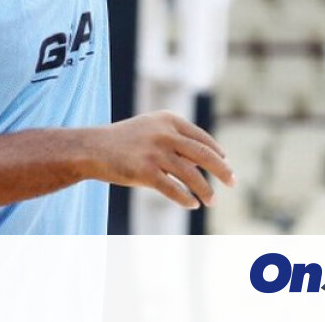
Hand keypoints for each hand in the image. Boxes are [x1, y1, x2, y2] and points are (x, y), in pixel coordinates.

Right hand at [81, 111, 234, 209]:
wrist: (90, 148)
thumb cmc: (122, 141)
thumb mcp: (150, 129)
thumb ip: (175, 139)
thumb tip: (206, 160)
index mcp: (168, 119)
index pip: (201, 138)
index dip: (217, 152)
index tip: (225, 163)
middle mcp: (164, 133)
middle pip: (204, 154)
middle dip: (222, 171)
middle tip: (233, 182)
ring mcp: (154, 152)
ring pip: (191, 175)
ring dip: (206, 190)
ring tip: (212, 201)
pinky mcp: (144, 171)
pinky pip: (174, 189)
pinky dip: (186, 198)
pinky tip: (192, 204)